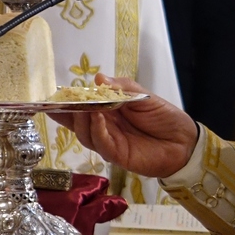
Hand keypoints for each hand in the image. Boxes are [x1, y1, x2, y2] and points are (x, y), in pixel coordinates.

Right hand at [54, 75, 198, 178]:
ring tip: (85, 105)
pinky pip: (102, 144)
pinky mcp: (117, 156)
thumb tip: (98, 78)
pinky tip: (98, 117)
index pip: (81, 106)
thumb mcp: (142, 96)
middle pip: (77, 122)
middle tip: (60, 100)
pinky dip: (97, 130)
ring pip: (86, 134)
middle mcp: (104, 127)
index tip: (51, 95)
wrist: (183, 140)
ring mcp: (109, 142)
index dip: (66, 102)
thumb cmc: (163, 116)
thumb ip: (121, 88)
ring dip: (82, 119)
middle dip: (66, 112)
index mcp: (107, 111)